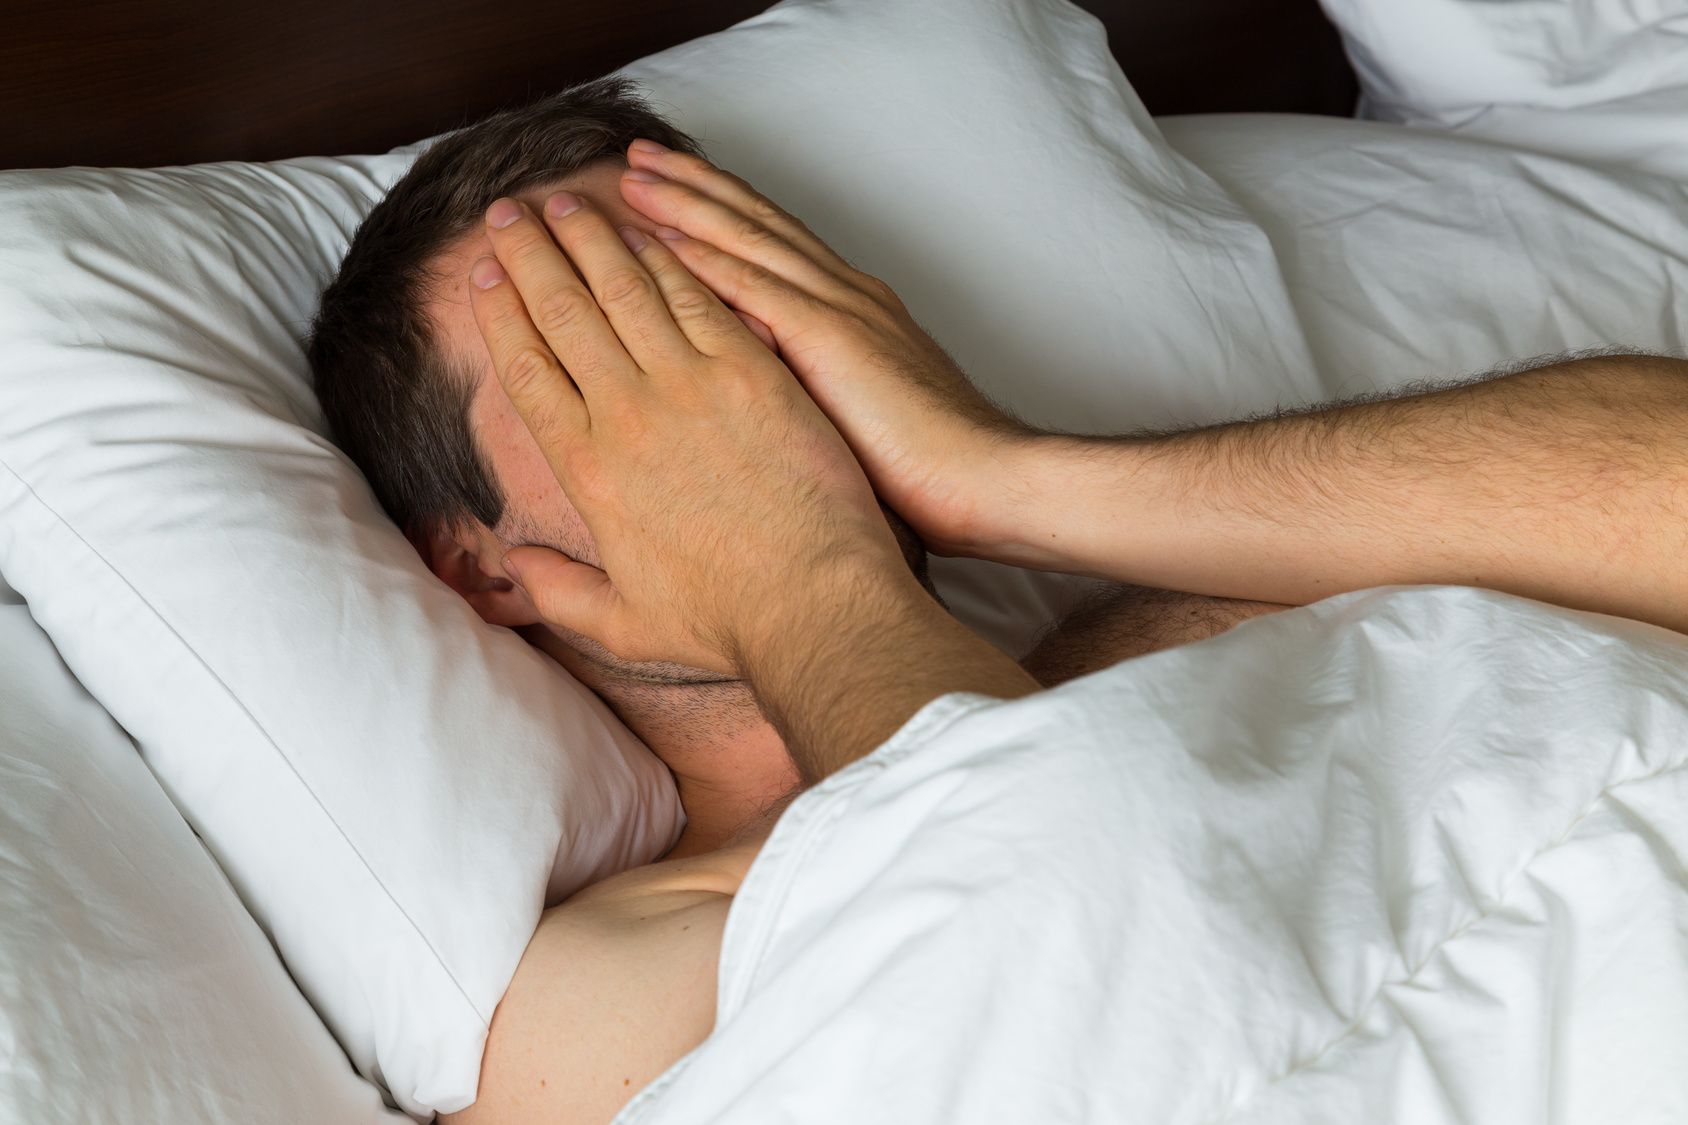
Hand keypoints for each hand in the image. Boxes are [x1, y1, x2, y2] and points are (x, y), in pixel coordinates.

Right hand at [467, 190, 917, 675]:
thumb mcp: (622, 623)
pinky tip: (649, 229)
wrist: (812, 604)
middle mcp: (626, 415)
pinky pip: (698, 297)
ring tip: (567, 203)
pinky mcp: (751, 371)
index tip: (485, 276)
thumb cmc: (727, 621)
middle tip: (511, 212)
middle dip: (531, 254)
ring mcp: (689, 386)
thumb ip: (558, 591)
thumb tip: (514, 566)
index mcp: (588, 469)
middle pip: (563, 313)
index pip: (527, 370)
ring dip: (590, 239)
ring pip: (624, 290)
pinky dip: (669, 258)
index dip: (501, 315)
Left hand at [617, 139, 1034, 556]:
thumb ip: (818, 390)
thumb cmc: (934, 472)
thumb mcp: (860, 417)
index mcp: (854, 314)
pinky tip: (659, 239)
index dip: (725, 213)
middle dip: (695, 188)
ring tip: (632, 179)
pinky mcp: (830, 339)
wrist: (989, 482)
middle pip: (757, 225)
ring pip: (747, 240)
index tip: (674, 191)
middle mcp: (845, 296)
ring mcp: (838, 311)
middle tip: (639, 159)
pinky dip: (704, 257)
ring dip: (685, 206)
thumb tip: (770, 393)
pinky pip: (753, 285)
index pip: (778, 248)